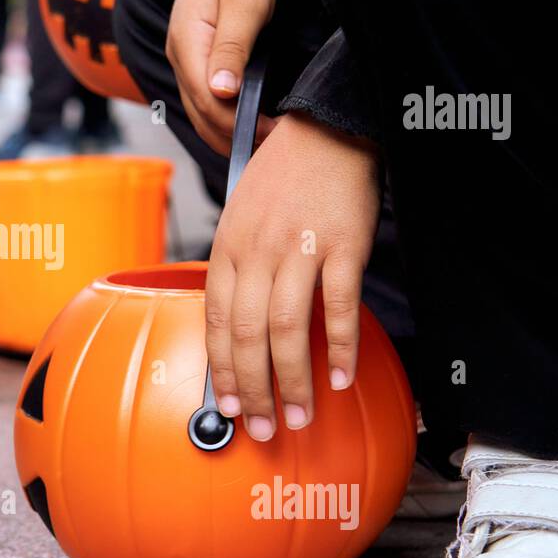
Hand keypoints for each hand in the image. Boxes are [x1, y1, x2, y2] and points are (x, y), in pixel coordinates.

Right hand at [166, 0, 303, 155]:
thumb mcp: (245, 0)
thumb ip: (233, 46)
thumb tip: (220, 92)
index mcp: (186, 39)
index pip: (206, 98)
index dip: (236, 124)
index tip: (272, 137)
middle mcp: (179, 53)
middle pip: (199, 112)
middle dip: (233, 137)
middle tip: (273, 152)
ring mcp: (186, 57)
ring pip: (200, 111)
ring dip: (228, 133)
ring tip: (263, 147)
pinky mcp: (198, 58)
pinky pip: (205, 99)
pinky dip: (225, 118)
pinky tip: (250, 126)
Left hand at [206, 113, 380, 440]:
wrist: (326, 128)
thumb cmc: (282, 178)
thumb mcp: (240, 218)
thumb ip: (236, 269)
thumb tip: (236, 329)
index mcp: (226, 247)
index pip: (214, 322)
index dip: (219, 371)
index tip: (225, 408)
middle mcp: (255, 251)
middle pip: (246, 335)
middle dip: (252, 390)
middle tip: (260, 429)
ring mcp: (298, 248)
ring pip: (287, 328)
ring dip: (292, 380)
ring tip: (298, 417)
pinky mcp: (343, 244)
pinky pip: (338, 306)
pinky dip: (340, 346)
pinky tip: (340, 377)